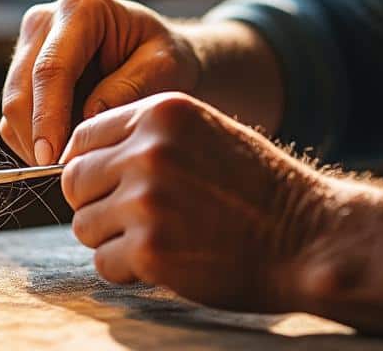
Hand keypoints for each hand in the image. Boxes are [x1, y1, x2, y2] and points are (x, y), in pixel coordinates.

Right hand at [1, 0, 201, 165]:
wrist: (156, 57)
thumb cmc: (164, 59)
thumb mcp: (165, 68)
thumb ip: (129, 88)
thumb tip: (88, 118)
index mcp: (82, 8)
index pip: (52, 68)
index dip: (48, 116)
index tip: (53, 158)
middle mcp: (45, 20)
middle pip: (21, 90)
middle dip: (39, 137)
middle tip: (70, 173)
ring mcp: (28, 47)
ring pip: (12, 109)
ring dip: (37, 143)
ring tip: (81, 157)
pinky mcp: (21, 75)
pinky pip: (13, 120)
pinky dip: (35, 142)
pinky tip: (70, 146)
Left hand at [59, 92, 326, 312]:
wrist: (308, 237)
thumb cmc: (257, 190)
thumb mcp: (205, 133)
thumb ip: (148, 138)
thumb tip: (83, 159)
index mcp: (161, 114)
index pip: (83, 137)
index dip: (89, 167)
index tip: (107, 186)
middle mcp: (149, 150)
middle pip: (74, 180)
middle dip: (94, 204)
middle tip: (130, 219)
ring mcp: (147, 200)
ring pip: (83, 224)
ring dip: (110, 239)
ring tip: (155, 240)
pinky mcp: (150, 250)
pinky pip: (104, 262)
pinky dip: (126, 270)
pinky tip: (165, 262)